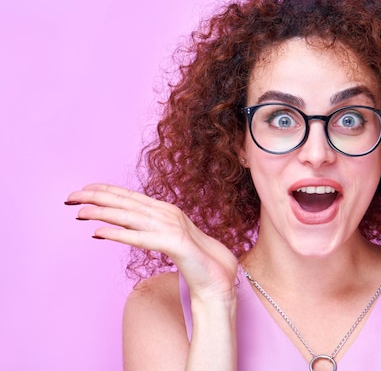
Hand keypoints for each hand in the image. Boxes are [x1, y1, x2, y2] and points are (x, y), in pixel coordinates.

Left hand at [66, 184, 237, 301]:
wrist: (219, 282)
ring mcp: (173, 229)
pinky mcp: (176, 245)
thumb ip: (155, 231)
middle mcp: (169, 215)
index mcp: (168, 212)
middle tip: (70, 197)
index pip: (131, 197)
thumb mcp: (172, 241)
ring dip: (103, 213)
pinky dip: (120, 235)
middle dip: (96, 198)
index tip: (83, 190)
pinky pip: (141, 239)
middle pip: (127, 202)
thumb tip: (133, 228)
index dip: (106, 191)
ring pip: (131, 217)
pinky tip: (99, 234)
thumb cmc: (198, 263)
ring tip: (79, 212)